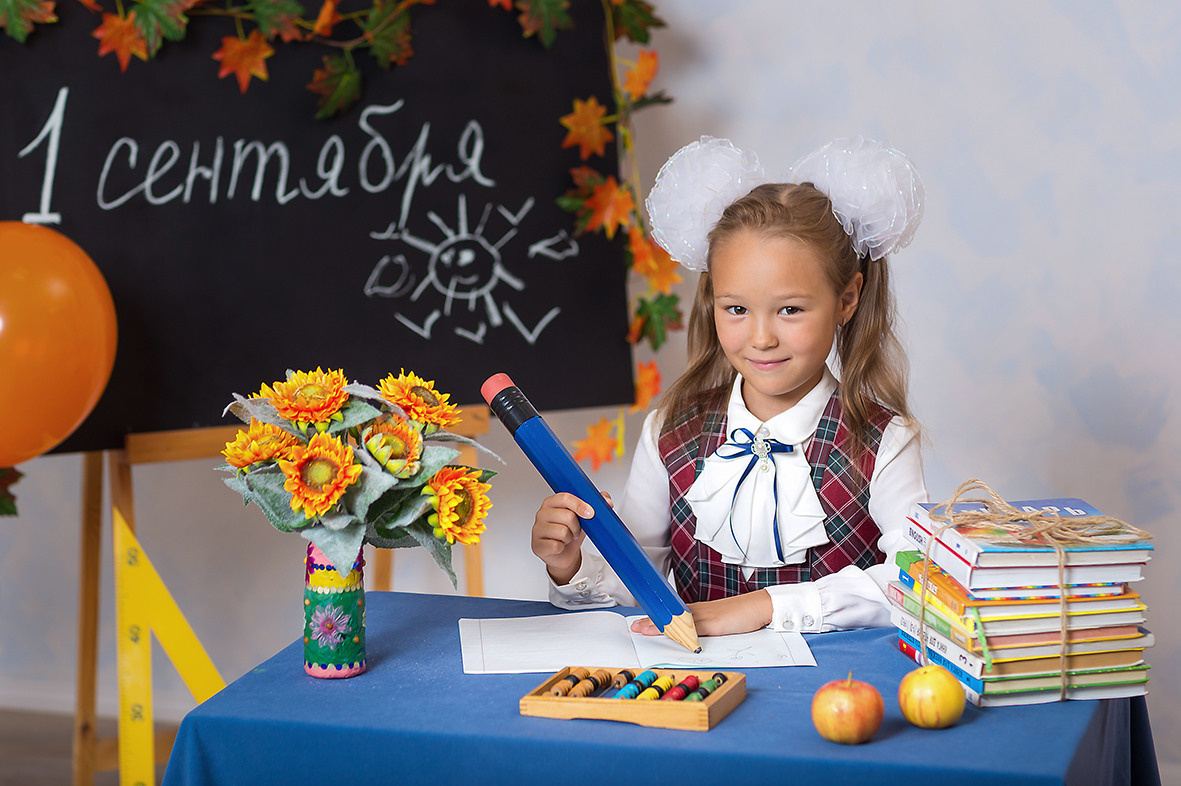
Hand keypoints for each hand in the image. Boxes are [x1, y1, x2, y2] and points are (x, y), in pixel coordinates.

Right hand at [531, 492, 611, 585]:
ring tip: (566, 538)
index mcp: (552, 502)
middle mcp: (542, 513)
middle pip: (567, 516)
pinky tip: (559, 546)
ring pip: (563, 532)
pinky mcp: (537, 545)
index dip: (579, 505)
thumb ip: (594, 505)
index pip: (564, 498)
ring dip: (570, 538)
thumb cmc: (571, 532)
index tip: (591, 513)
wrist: (563, 554)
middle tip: (575, 530)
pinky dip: (562, 548)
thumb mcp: (584, 518)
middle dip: (577, 526)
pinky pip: (556, 546)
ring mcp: (537, 529)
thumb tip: (606, 500)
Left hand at [629, 590, 772, 637]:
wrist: (762, 606)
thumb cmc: (745, 614)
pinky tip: (667, 633)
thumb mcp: (723, 622)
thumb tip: (695, 636)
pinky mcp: (714, 624)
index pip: (674, 613)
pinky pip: (691, 627)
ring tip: (641, 629)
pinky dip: (677, 630)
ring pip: (676, 620)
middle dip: (651, 620)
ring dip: (657, 625)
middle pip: (671, 615)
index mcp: (702, 610)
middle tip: (634, 625)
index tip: (643, 620)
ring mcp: (706, 616)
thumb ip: (708, 627)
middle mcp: (700, 611)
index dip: (658, 617)